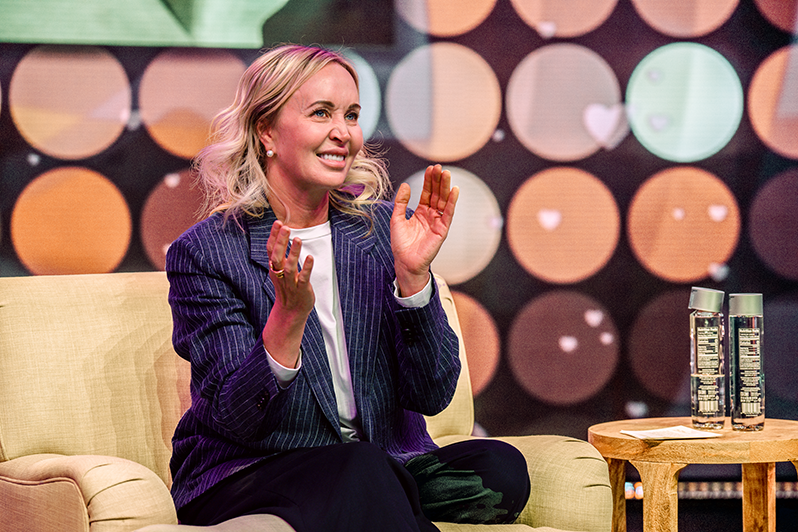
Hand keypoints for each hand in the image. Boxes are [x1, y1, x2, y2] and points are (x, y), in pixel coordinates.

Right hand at [262, 220, 313, 367]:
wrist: (291, 312)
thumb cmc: (287, 288)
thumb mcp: (279, 271)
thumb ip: (280, 255)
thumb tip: (281, 235)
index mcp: (274, 268)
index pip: (271, 250)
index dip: (274, 236)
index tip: (278, 222)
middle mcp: (280, 274)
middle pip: (277, 256)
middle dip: (281, 242)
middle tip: (286, 227)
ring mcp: (290, 282)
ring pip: (290, 266)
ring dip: (293, 253)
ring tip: (298, 239)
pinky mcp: (302, 289)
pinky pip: (303, 278)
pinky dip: (307, 268)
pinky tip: (310, 257)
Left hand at [391, 164, 458, 296]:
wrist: (405, 262)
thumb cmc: (401, 244)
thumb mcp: (397, 219)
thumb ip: (401, 202)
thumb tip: (405, 185)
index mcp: (421, 212)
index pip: (427, 192)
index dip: (429, 181)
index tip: (430, 168)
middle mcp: (431, 215)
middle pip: (436, 194)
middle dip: (438, 181)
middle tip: (439, 167)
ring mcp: (437, 222)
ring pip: (443, 201)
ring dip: (445, 187)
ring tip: (446, 173)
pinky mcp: (442, 230)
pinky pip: (448, 213)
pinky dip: (451, 202)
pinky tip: (454, 190)